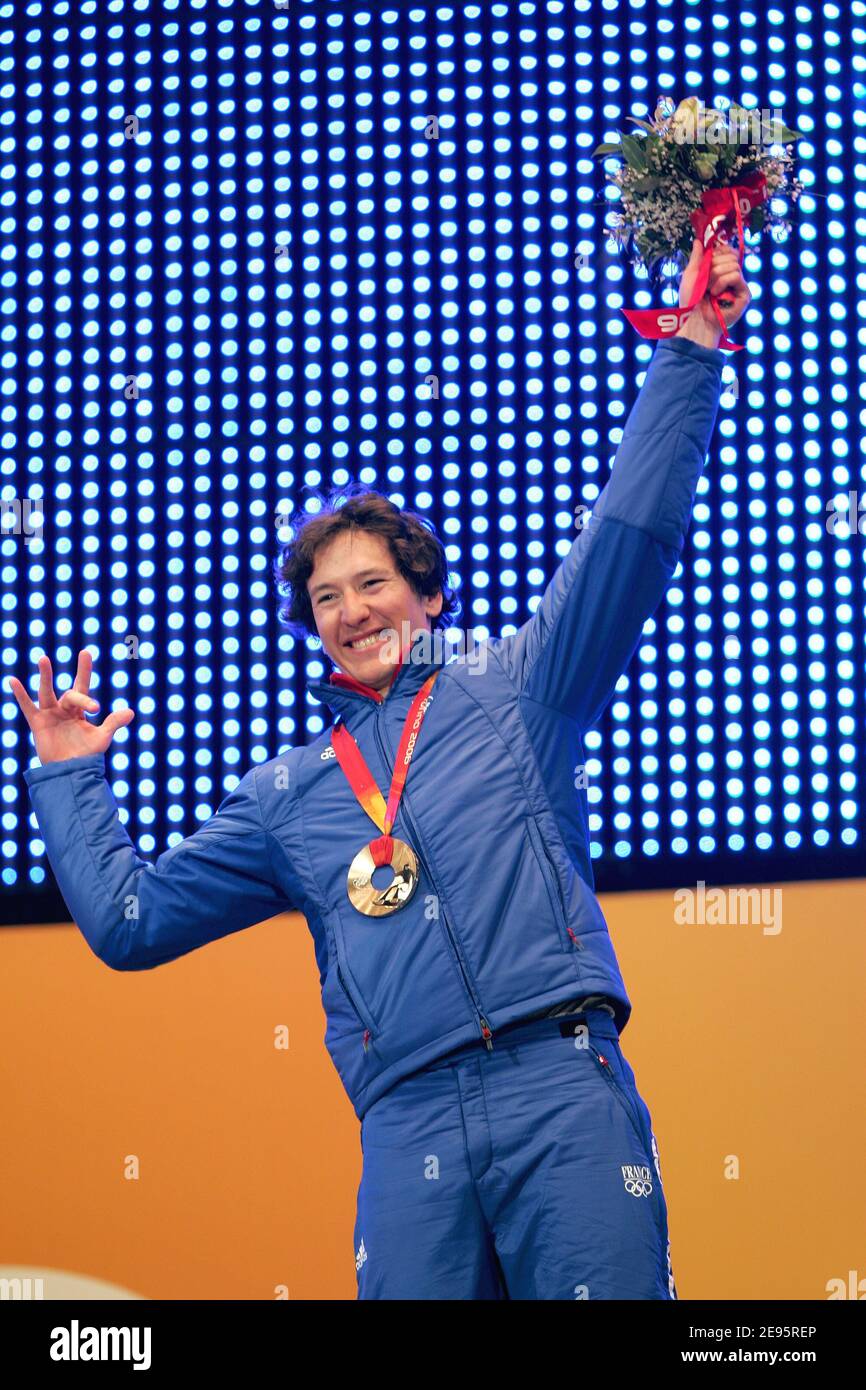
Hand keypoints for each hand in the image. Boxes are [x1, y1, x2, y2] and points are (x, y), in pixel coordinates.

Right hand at [6, 650, 133, 764]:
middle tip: (87, 669)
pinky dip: (20, 694)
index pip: (82, 686)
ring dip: (45, 676)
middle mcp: (64, 709)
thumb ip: (113, 723)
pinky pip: (27, 706)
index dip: (84, 670)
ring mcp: (50, 715)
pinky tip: (13, 680)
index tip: (86, 653)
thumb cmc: (86, 755)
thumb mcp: (102, 738)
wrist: (70, 773)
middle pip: (72, 693)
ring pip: (46, 692)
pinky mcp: (38, 723)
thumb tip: (131, 712)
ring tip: (44, 658)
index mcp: (79, 710)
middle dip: (81, 684)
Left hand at [678, 236, 752, 339]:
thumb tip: (699, 240)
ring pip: (733, 265)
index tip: (708, 260)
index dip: (719, 251)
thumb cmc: (690, 302)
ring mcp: (740, 285)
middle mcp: (733, 276)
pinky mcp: (745, 294)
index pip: (728, 250)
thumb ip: (697, 258)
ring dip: (716, 276)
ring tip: (709, 290)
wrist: (693, 320)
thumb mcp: (691, 275)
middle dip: (714, 265)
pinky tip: (715, 294)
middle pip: (731, 255)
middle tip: (706, 281)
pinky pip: (736, 275)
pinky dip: (722, 282)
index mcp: (722, 270)